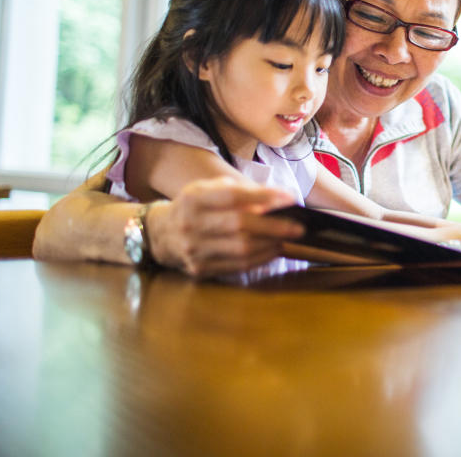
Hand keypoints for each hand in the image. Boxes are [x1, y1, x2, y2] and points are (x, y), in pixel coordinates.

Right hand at [146, 177, 303, 277]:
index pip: (233, 197)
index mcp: (194, 198)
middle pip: (239, 225)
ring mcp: (194, 250)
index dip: (263, 197)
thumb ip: (240, 192)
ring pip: (240, 249)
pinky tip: (273, 250)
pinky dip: (260, 258)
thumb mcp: (209, 190)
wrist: (162, 234)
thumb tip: (278, 199)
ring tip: (288, 238)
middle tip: (299, 226)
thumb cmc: (196, 207)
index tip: (290, 198)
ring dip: (270, 244)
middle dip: (274, 226)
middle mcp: (191, 224)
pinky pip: (237, 266)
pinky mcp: (199, 269)